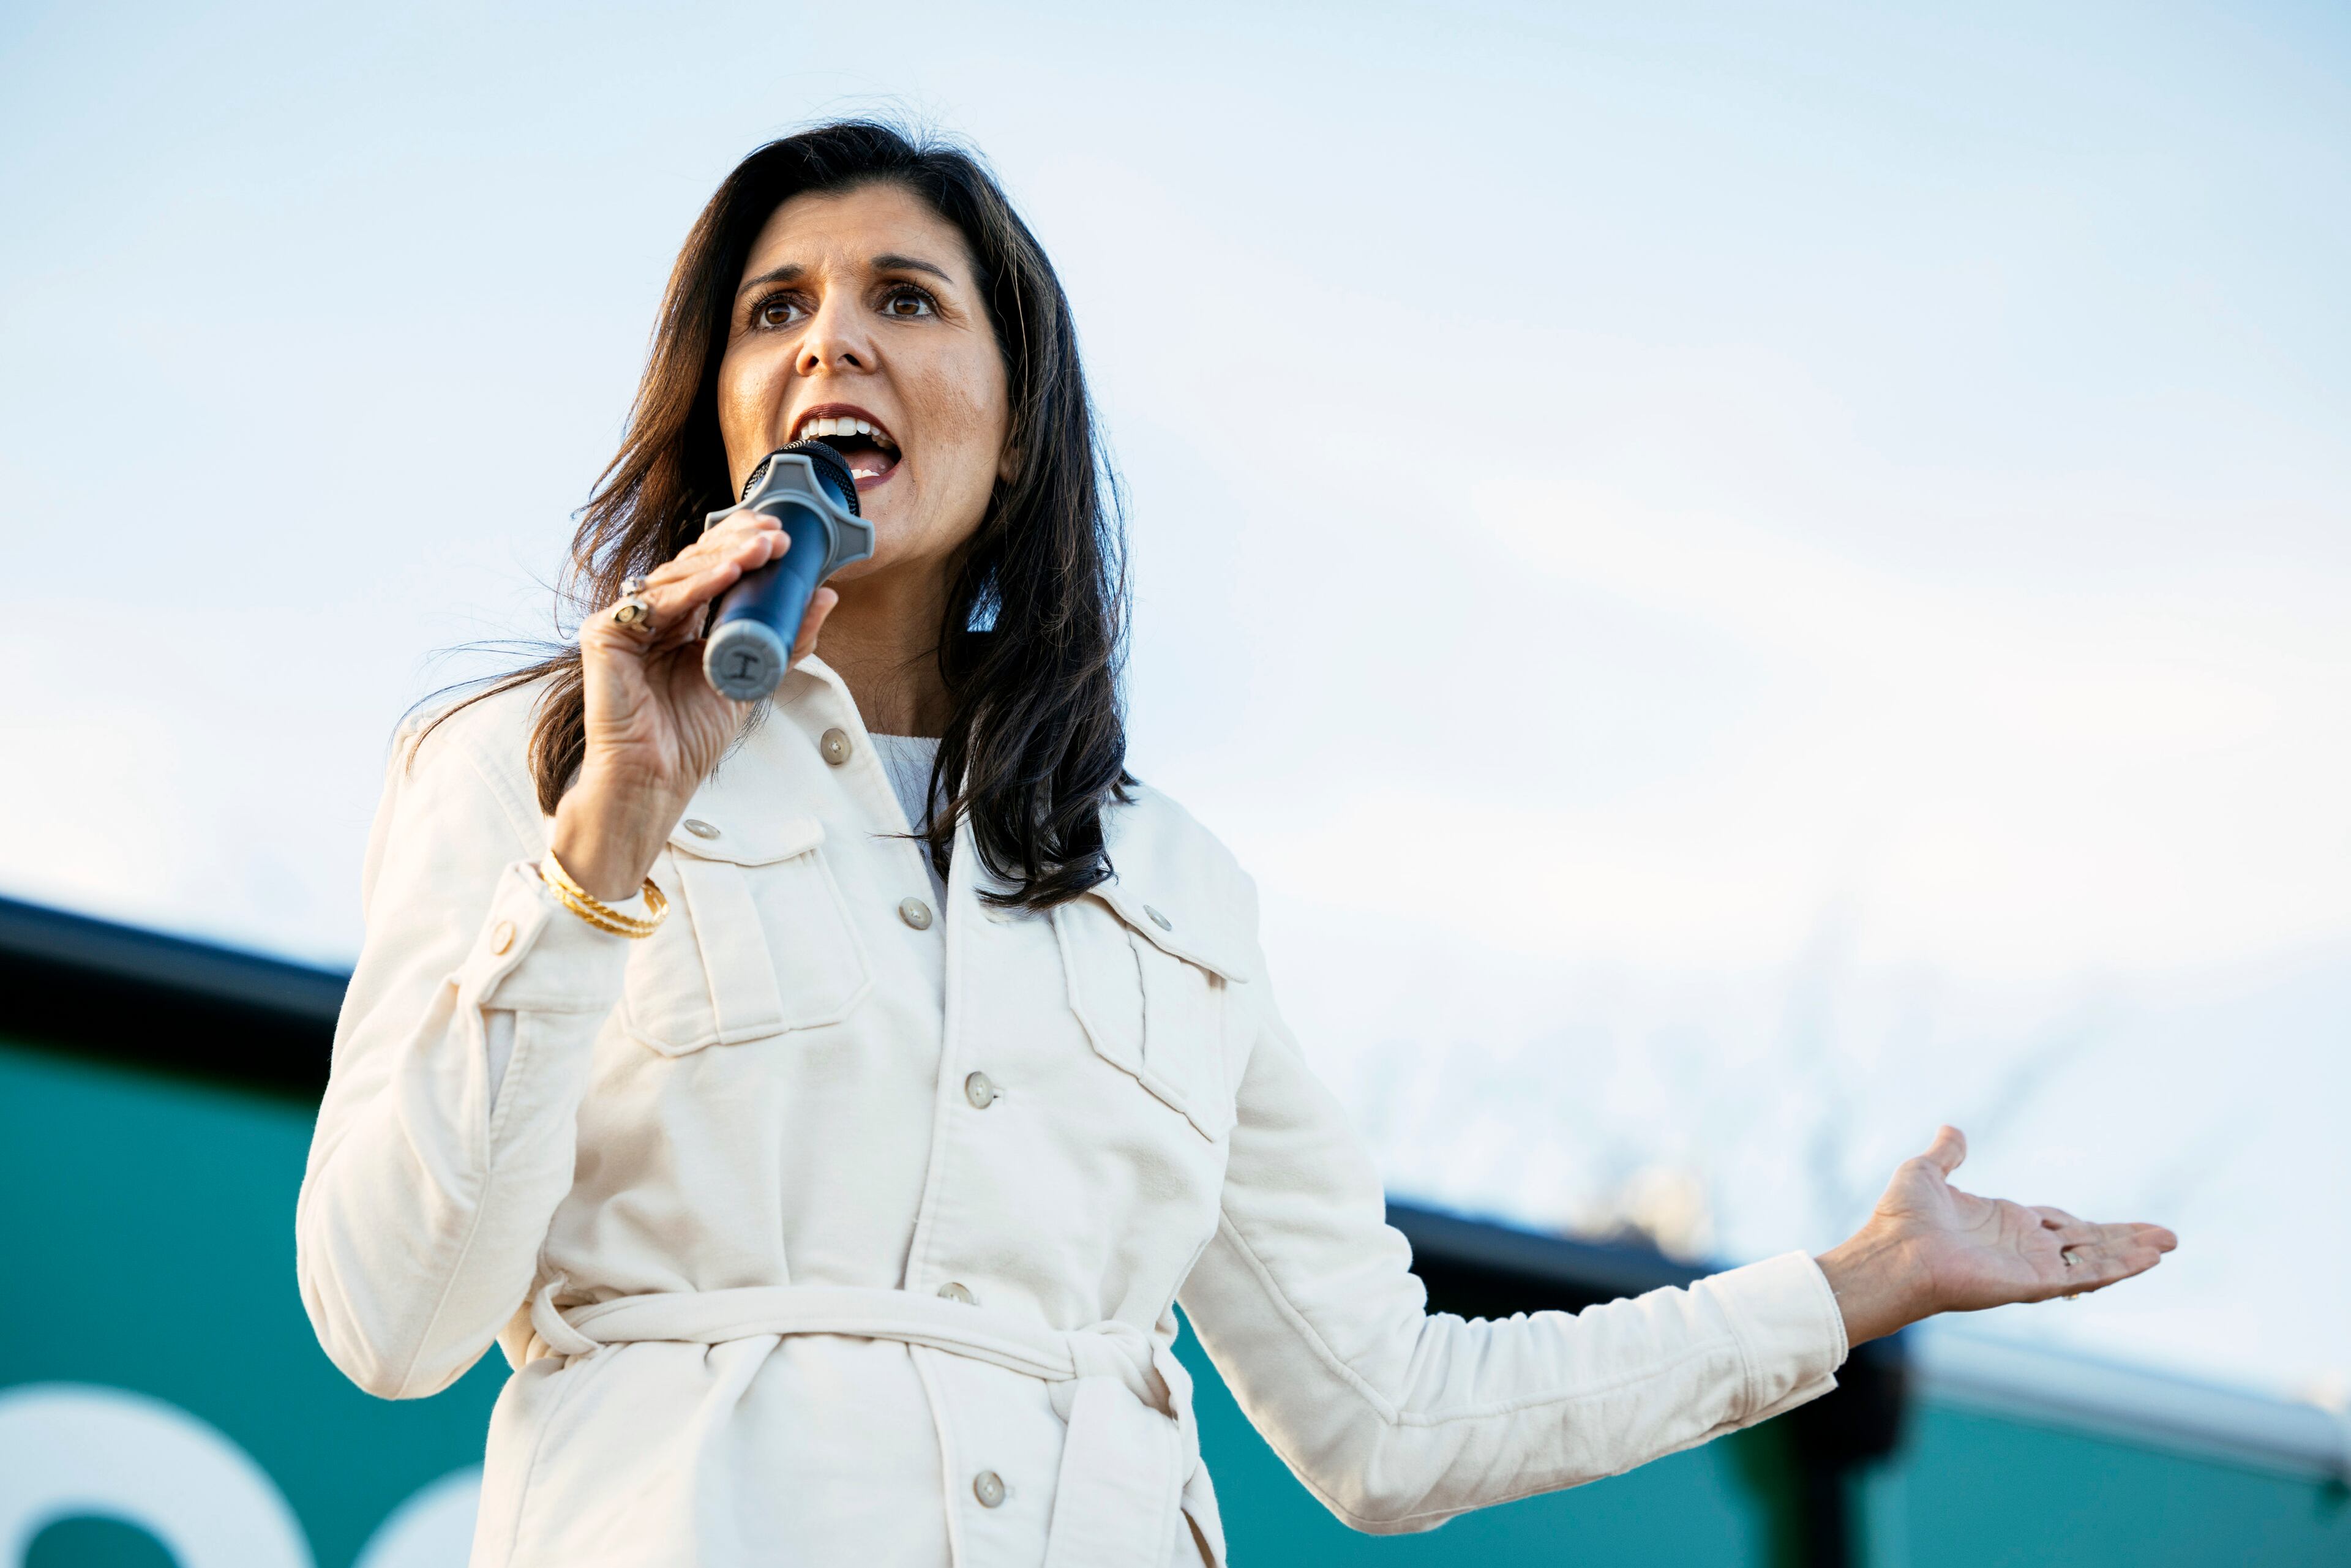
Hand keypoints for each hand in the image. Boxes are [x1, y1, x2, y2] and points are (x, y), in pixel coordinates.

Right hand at [547, 512, 838, 899]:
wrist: (656, 778)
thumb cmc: (692, 736)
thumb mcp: (754, 678)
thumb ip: (786, 640)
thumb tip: (825, 596)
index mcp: (681, 623)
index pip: (712, 571)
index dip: (743, 548)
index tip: (782, 537)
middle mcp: (651, 616)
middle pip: (694, 564)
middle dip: (737, 544)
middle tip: (776, 534)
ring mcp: (626, 622)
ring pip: (678, 575)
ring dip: (725, 558)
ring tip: (763, 548)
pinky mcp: (605, 633)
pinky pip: (658, 602)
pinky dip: (697, 585)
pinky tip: (729, 572)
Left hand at [1814, 1126, 2176, 1345]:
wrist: (1890, 1254)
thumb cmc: (1899, 1219)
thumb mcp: (1925, 1173)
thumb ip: (1946, 1154)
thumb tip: (1952, 1129)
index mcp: (2004, 1223)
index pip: (2059, 1224)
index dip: (2089, 1225)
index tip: (2121, 1227)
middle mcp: (2023, 1247)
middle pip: (2087, 1242)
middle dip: (2126, 1239)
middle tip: (2166, 1238)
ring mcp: (2031, 1266)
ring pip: (2094, 1259)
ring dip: (2132, 1252)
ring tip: (2169, 1245)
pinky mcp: (2033, 1282)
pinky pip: (2084, 1274)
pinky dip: (2119, 1266)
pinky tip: (2149, 1259)